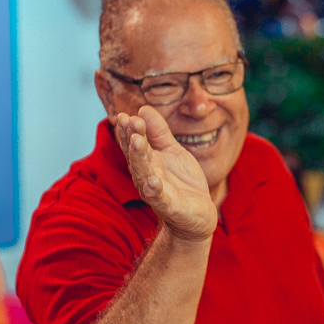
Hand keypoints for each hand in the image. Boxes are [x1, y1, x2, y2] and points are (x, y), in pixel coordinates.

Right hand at [112, 106, 216, 242]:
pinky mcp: (168, 206)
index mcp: (147, 161)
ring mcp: (156, 191)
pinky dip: (155, 190)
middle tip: (128, 121)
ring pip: (143, 173)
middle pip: (136, 155)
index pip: (134, 143)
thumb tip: (143, 109)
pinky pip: (159, 198)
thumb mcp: (173, 151)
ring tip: (137, 140)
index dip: (128, 129)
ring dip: (138, 157)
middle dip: (131, 138)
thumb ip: (159, 132)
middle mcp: (146, 175)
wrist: (198, 214)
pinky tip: (153, 180)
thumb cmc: (182, 182)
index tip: (124, 115)